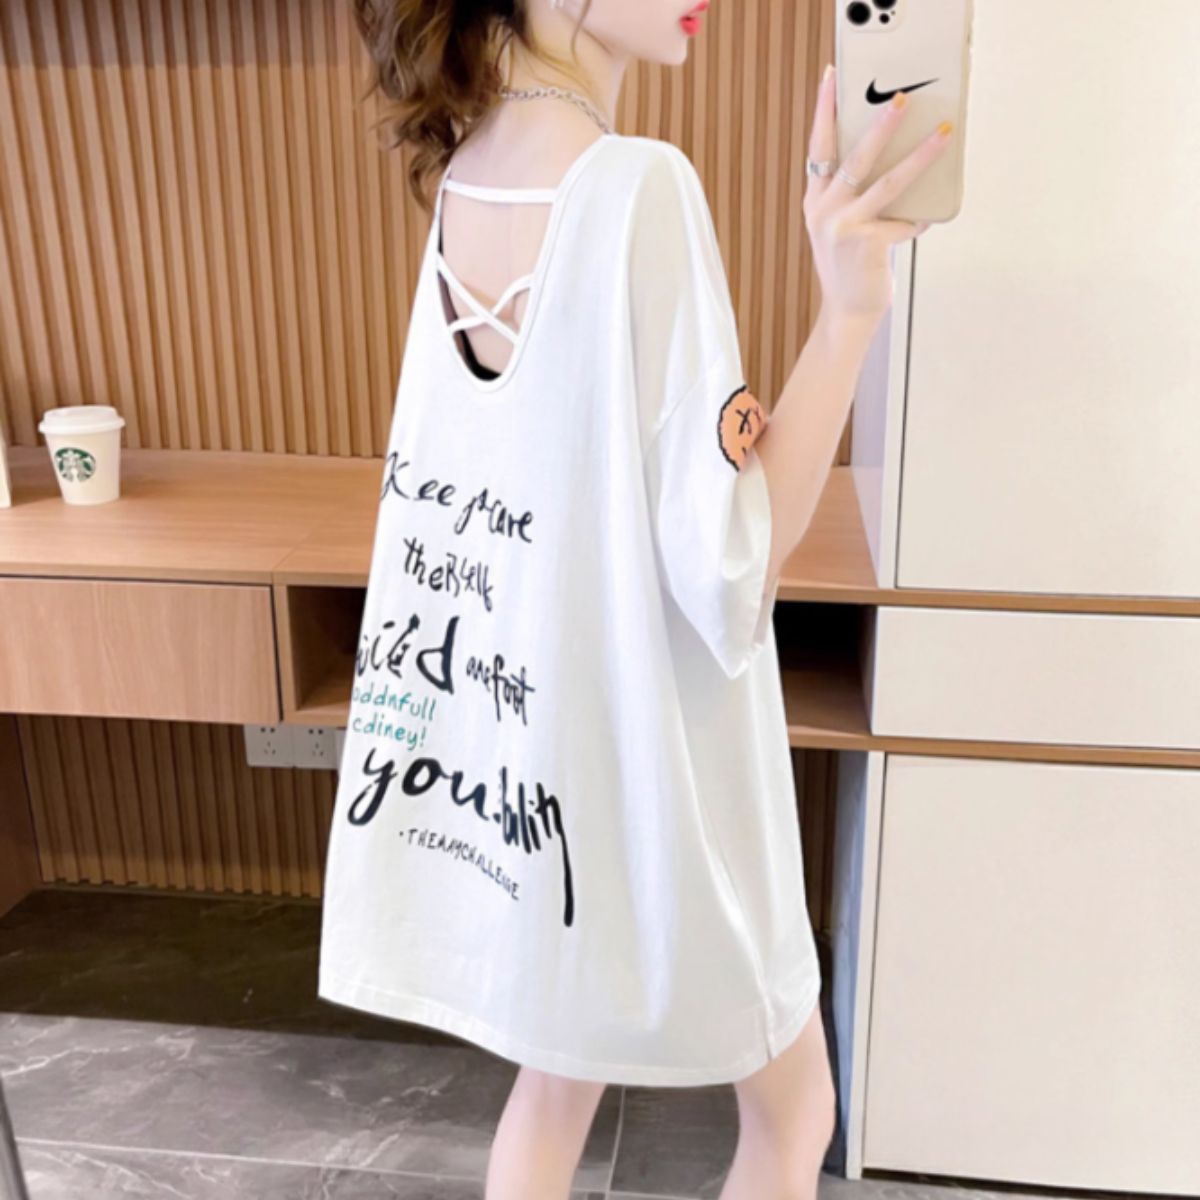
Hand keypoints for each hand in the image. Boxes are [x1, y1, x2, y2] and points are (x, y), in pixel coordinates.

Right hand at [803, 64, 954, 326]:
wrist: (847, 312)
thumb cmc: (850, 265)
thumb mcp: (839, 226)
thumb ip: (852, 195)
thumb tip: (893, 158)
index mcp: (815, 201)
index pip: (819, 146)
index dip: (825, 110)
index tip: (833, 77)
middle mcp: (824, 211)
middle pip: (853, 157)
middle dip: (880, 125)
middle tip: (902, 98)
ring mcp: (843, 228)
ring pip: (886, 182)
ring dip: (918, 156)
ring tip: (943, 134)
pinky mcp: (866, 245)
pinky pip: (904, 222)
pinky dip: (919, 220)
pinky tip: (926, 220)